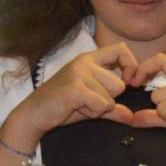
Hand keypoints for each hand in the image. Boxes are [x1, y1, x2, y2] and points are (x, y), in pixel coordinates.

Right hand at [3, 45, 137, 148]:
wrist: (34, 113)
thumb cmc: (62, 105)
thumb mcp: (92, 104)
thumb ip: (113, 108)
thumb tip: (131, 117)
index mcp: (90, 59)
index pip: (121, 49)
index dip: (131, 65)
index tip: (130, 82)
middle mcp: (85, 62)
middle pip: (119, 84)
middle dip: (108, 100)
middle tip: (87, 101)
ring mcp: (79, 73)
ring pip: (111, 97)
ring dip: (99, 108)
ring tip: (80, 104)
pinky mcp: (76, 88)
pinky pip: (102, 105)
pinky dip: (93, 113)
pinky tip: (77, 108)